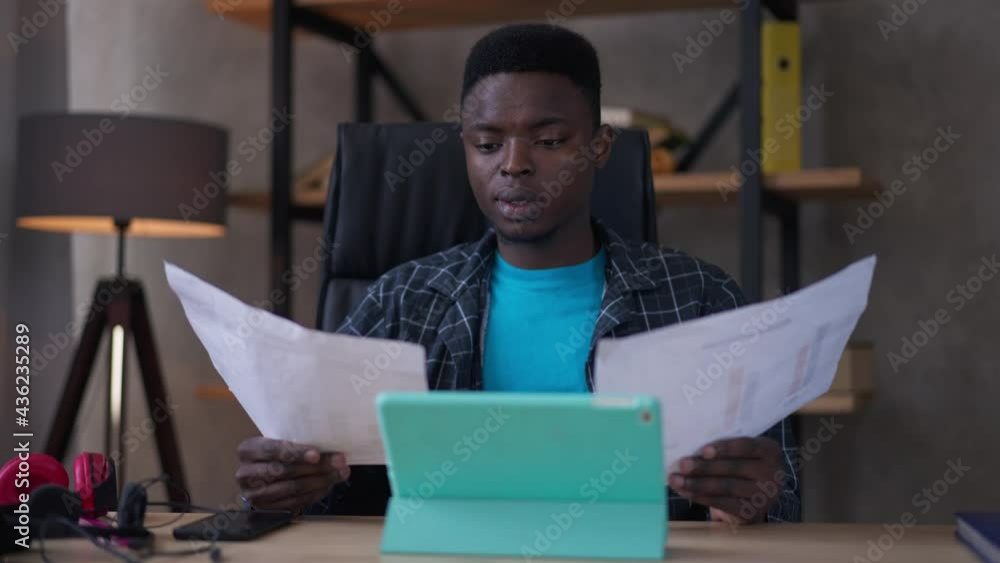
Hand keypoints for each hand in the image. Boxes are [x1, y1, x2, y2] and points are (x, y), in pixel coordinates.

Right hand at [235, 437, 349, 513]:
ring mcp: (253, 494)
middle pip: (284, 470)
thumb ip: (299, 446)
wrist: (261, 476)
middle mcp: (246, 472)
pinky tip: (328, 486)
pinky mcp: (265, 509)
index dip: (296, 452)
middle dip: (316, 467)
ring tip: (339, 473)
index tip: (317, 455)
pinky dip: (315, 493)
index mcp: (248, 450)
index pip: (272, 450)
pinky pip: (295, 502)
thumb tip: (334, 452)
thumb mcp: (280, 444)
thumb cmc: (275, 455)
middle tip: (339, 462)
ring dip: (320, 481)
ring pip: (292, 488)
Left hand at [668, 437, 783, 523]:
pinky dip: (701, 497)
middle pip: (733, 468)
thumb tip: (688, 446)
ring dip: (697, 483)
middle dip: (704, 467)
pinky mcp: (753, 512)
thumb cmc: (740, 466)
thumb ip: (723, 447)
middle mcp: (772, 472)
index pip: (746, 446)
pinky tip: (686, 492)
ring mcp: (764, 495)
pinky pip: (723, 503)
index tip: (703, 450)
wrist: (754, 497)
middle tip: (683, 465)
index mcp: (769, 450)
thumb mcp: (740, 452)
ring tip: (676, 480)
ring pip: (726, 487)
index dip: (724, 448)